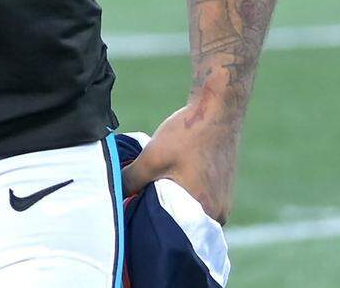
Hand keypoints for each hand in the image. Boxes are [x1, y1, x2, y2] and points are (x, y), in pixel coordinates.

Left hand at [120, 100, 239, 224]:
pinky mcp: (224, 191)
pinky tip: (175, 175)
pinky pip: (200, 201)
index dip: (151, 221)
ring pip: (191, 211)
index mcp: (204, 211)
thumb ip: (131, 180)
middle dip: (162, 212)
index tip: (136, 209)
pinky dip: (186, 193)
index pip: (171, 230)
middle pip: (182, 223)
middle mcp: (218, 215)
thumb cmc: (187, 134)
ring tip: (159, 183)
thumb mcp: (151, 158)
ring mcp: (223, 203)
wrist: (217, 110)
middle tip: (143, 196)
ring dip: (174, 200)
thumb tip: (115, 195)